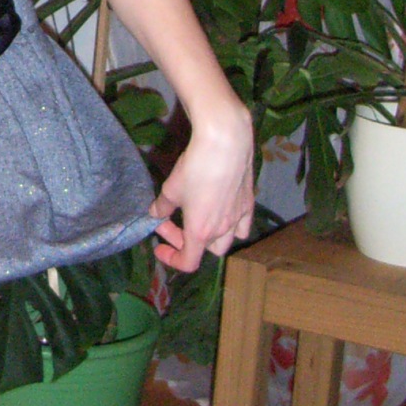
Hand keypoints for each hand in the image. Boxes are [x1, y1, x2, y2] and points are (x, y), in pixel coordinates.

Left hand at [150, 101, 254, 274]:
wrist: (226, 143)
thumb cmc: (194, 168)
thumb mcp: (170, 189)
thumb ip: (162, 207)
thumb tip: (156, 214)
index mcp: (200, 232)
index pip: (188, 262)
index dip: (171, 259)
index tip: (159, 246)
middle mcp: (223, 230)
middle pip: (205, 250)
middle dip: (186, 242)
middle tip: (171, 223)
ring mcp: (239, 218)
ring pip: (226, 241)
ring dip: (210, 237)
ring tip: (199, 219)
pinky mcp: (249, 203)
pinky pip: (242, 226)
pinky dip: (232, 227)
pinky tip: (223, 212)